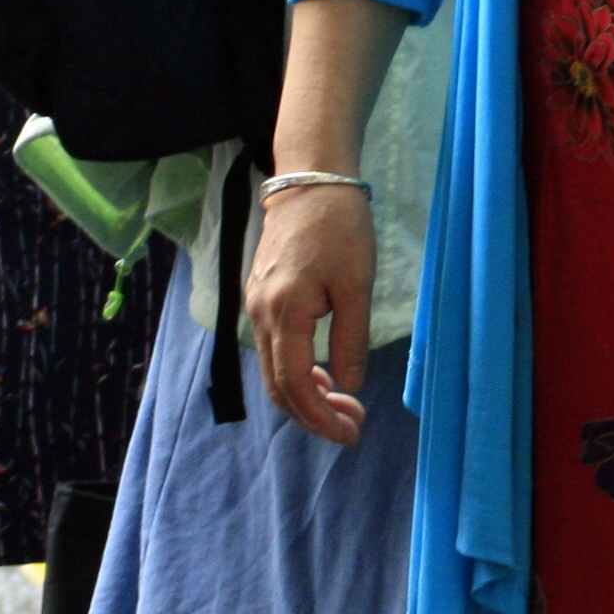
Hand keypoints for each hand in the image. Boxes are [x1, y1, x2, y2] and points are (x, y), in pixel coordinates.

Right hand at [245, 180, 376, 445]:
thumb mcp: (357, 285)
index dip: (320, 416)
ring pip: (274, 369)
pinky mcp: (261, 296)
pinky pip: (275, 349)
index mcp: (284, 313)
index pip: (295, 384)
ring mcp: (257, 306)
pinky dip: (297, 371)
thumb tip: (349, 387)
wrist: (311, 180)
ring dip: (306, 395)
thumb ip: (352, 339)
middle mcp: (261, 315)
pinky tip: (325, 375)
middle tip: (351, 427)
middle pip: (278, 385)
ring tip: (343, 407)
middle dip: (313, 414)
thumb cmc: (340, 227)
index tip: (349, 432)